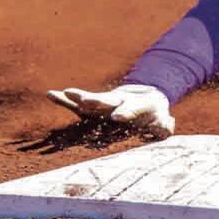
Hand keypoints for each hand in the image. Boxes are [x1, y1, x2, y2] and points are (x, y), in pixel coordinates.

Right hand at [46, 84, 174, 139]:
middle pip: (107, 101)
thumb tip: (167, 125)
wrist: (147, 97)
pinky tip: (51, 94)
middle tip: (87, 101)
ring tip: (66, 92)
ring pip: (91, 101)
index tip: (117, 117)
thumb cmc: (156, 114)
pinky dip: (65, 101)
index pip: (132, 109)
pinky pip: (78, 105)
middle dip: (97, 101)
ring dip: (79, 97)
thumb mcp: (163, 121)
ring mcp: (106, 104)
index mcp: (137, 105)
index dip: (126, 112)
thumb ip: (165, 126)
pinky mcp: (94, 108)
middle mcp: (120, 102)